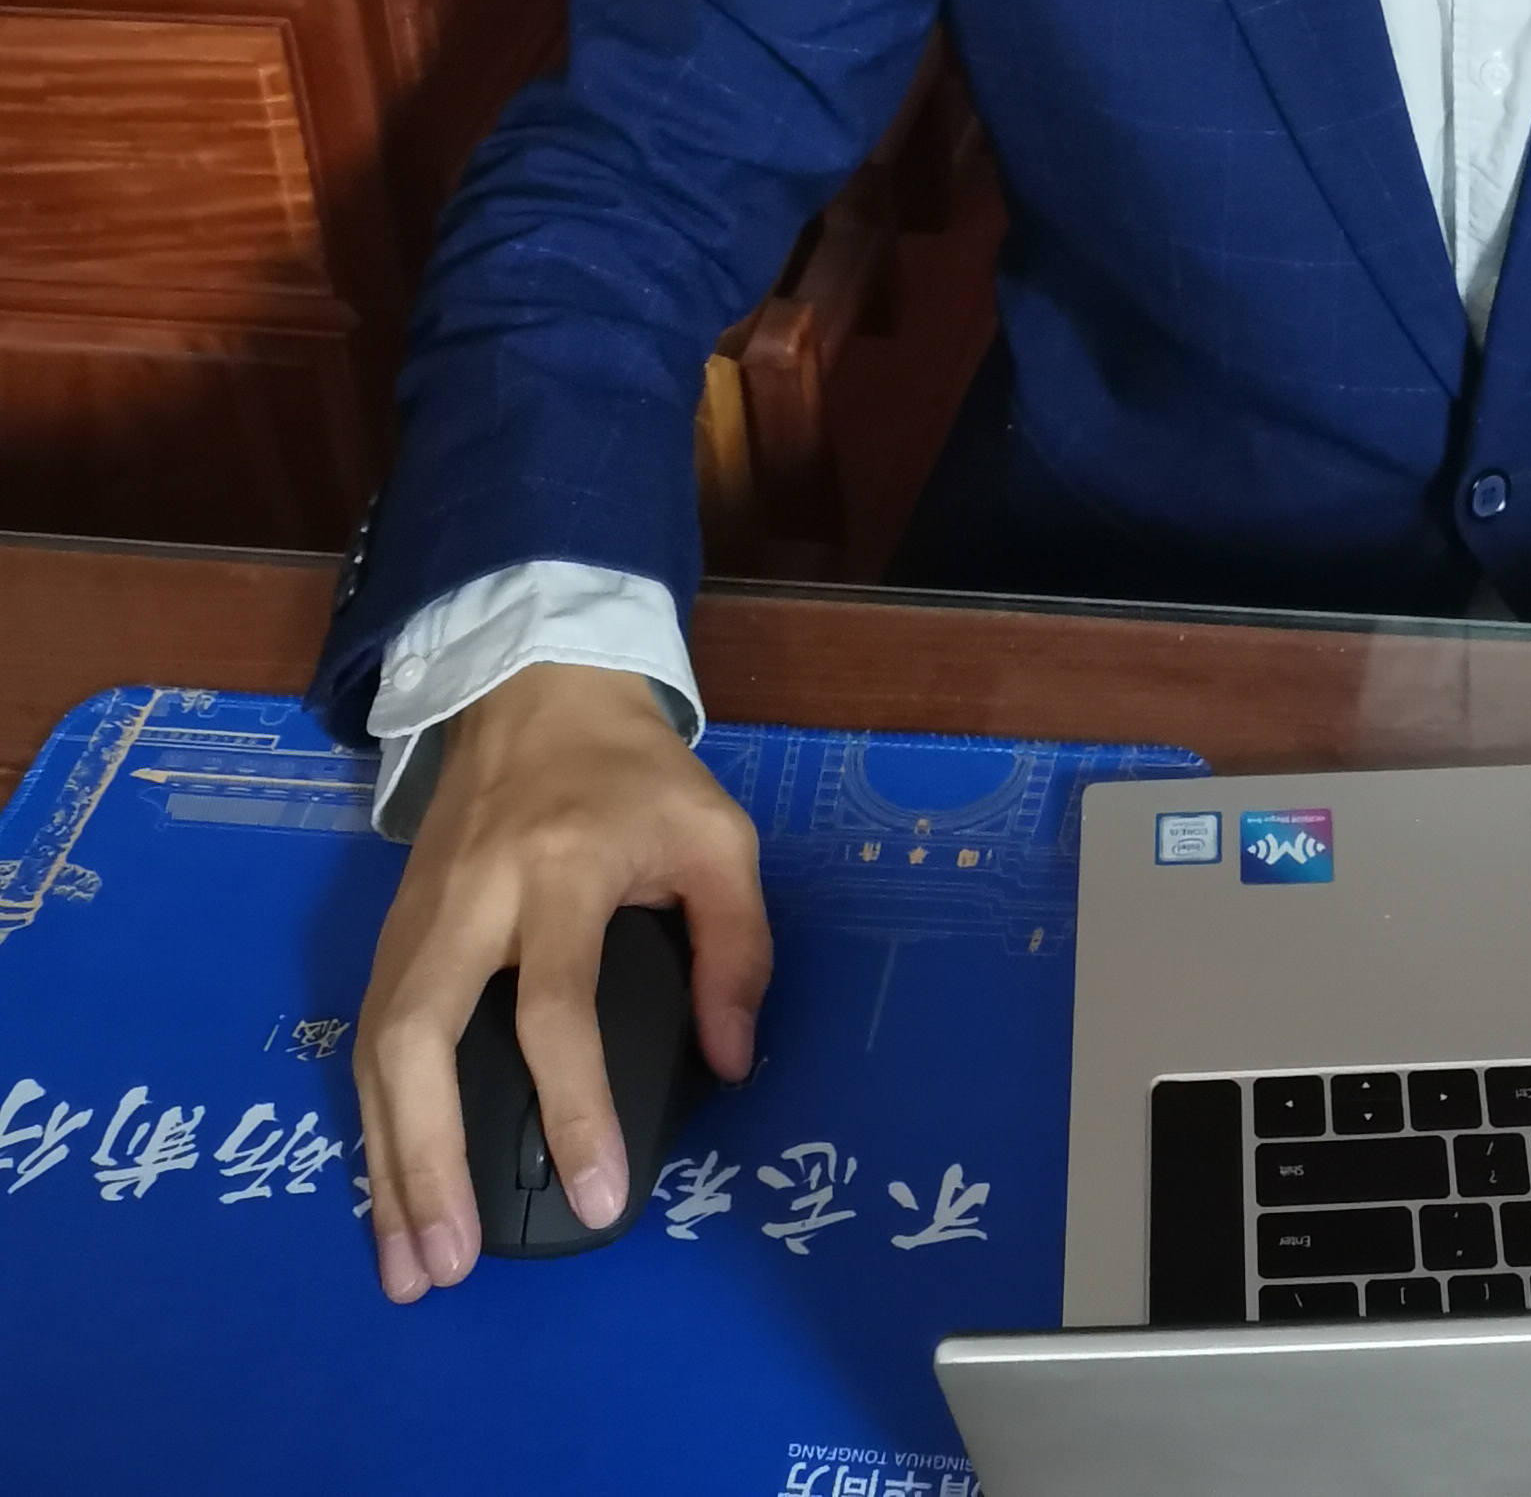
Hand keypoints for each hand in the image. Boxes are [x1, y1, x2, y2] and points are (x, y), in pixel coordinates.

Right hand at [356, 661, 771, 1304]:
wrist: (537, 689)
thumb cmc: (636, 774)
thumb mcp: (718, 835)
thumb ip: (738, 946)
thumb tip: (729, 1062)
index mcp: (561, 867)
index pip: (556, 1005)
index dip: (575, 1106)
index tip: (598, 1196)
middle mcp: (473, 898)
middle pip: (422, 1037)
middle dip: (427, 1159)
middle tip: (450, 1264)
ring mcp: (416, 916)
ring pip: (376, 1048)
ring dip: (383, 1164)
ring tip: (407, 1267)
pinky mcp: (389, 932)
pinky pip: (367, 1037)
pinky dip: (370, 1124)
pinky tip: (385, 1193)